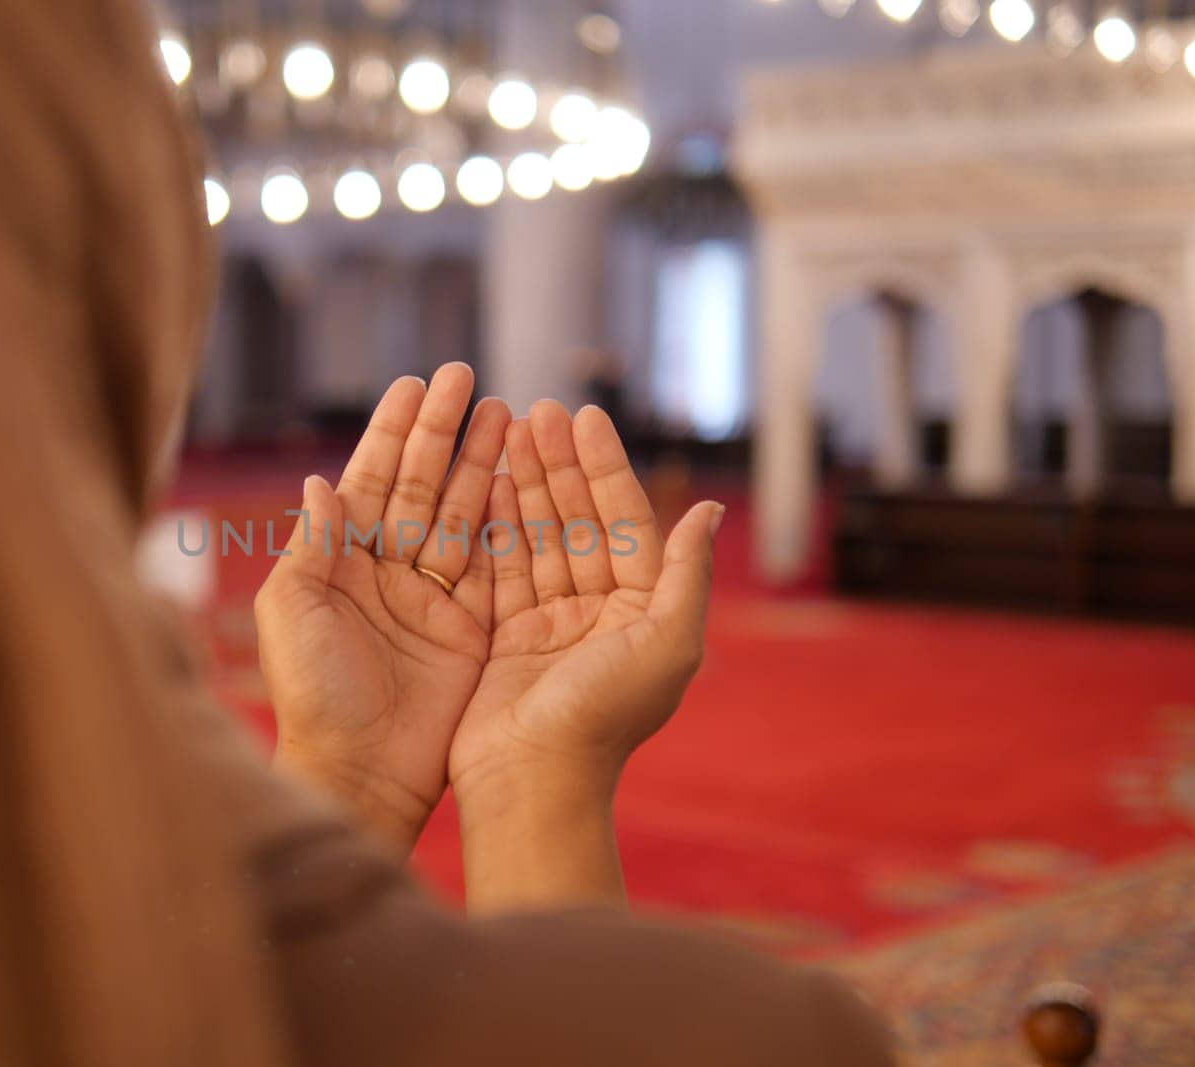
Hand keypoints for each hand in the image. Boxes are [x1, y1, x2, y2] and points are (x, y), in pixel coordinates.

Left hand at [255, 364, 509, 849]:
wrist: (360, 771)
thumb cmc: (314, 693)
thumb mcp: (296, 609)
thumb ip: (313, 543)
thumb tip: (322, 480)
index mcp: (339, 561)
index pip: (371, 479)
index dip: (392, 432)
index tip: (415, 383)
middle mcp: (387, 571)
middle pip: (421, 484)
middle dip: (442, 430)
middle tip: (466, 375)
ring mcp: (432, 597)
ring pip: (462, 512)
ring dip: (481, 462)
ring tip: (506, 411)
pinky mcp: (471, 627)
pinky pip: (493, 560)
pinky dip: (508, 517)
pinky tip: (522, 476)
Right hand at [448, 402, 722, 906]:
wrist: (533, 779)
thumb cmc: (604, 716)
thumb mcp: (667, 642)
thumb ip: (688, 573)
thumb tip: (708, 510)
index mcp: (645, 611)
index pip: (625, 521)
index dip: (605, 468)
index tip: (584, 417)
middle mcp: (601, 613)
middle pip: (580, 521)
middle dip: (560, 465)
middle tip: (538, 410)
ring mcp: (552, 625)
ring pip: (540, 538)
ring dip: (527, 484)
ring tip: (509, 431)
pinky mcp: (508, 638)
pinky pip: (503, 569)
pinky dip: (496, 526)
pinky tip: (485, 483)